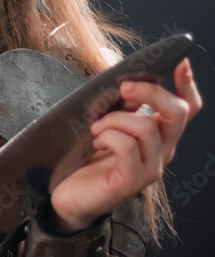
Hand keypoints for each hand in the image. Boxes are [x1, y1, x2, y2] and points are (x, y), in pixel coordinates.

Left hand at [50, 57, 202, 231]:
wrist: (68, 194)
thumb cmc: (85, 155)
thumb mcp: (105, 121)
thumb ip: (121, 103)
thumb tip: (126, 75)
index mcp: (158, 134)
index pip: (188, 108)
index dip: (188, 84)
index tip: (178, 62)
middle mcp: (161, 151)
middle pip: (177, 112)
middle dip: (150, 91)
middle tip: (122, 86)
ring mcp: (149, 169)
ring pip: (146, 128)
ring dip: (116, 119)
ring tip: (96, 127)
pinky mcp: (131, 181)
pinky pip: (127, 147)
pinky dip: (109, 136)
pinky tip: (96, 141)